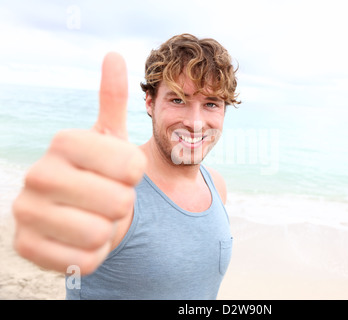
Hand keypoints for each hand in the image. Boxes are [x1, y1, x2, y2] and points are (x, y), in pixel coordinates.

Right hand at [12, 52, 145, 274]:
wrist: (81, 212)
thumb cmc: (103, 173)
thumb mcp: (110, 136)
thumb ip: (112, 99)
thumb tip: (113, 55)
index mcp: (64, 141)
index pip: (131, 166)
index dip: (136, 176)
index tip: (123, 173)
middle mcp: (38, 173)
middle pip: (119, 202)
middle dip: (123, 205)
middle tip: (109, 198)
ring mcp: (26, 212)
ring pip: (101, 234)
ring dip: (109, 230)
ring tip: (96, 217)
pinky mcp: (26, 247)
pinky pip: (84, 260)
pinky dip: (94, 254)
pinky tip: (82, 240)